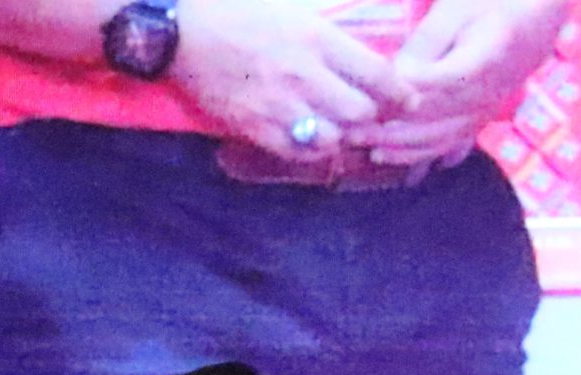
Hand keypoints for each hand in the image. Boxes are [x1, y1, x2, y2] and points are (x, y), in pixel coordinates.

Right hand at [172, 0, 416, 161]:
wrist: (173, 27)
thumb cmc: (232, 9)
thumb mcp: (290, 8)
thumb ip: (329, 35)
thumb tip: (366, 54)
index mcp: (315, 37)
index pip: (379, 75)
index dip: (400, 93)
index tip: (407, 100)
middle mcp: (303, 73)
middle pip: (363, 112)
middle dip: (372, 117)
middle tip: (369, 115)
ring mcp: (279, 104)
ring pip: (335, 137)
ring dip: (342, 134)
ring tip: (337, 126)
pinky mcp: (256, 126)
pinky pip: (301, 153)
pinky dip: (312, 150)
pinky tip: (309, 137)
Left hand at [347, 0, 570, 168]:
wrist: (538, 20)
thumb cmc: (493, 4)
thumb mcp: (456, 10)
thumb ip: (426, 44)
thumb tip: (399, 79)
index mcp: (483, 60)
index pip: (439, 86)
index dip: (405, 99)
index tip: (371, 103)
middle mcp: (488, 94)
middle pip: (436, 120)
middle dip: (393, 132)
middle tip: (354, 134)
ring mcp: (488, 110)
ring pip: (445, 138)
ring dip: (407, 150)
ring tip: (372, 152)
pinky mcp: (485, 117)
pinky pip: (458, 144)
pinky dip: (432, 157)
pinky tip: (410, 169)